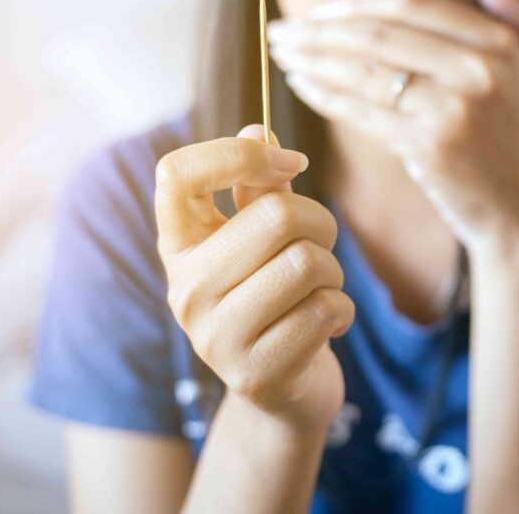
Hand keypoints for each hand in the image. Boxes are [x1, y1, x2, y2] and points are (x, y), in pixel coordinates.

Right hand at [153, 125, 353, 431]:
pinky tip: (327, 325)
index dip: (240, 153)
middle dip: (320, 224)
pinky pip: (325, 310)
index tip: (289, 162)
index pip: (176, 172)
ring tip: (321, 290)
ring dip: (333, 272)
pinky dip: (342, 311)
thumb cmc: (276, 299)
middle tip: (320, 246)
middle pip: (276, 216)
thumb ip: (260, 190)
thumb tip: (259, 125)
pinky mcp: (254, 374)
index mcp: (179, 244)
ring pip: (307, 263)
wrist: (282, 393)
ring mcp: (213, 336)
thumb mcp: (261, 243)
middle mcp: (185, 288)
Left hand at [267, 0, 518, 252]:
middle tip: (281, 29)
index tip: (320, 9)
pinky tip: (300, 85)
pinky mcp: (429, 145)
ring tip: (280, 53)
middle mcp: (479, 68)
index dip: (358, 1)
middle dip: (320, 27)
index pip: (414, 3)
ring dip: (312, 58)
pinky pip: (363, 110)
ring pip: (365, 70)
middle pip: (380, 32)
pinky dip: (325, 94)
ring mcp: (453, 107)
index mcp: (498, 43)